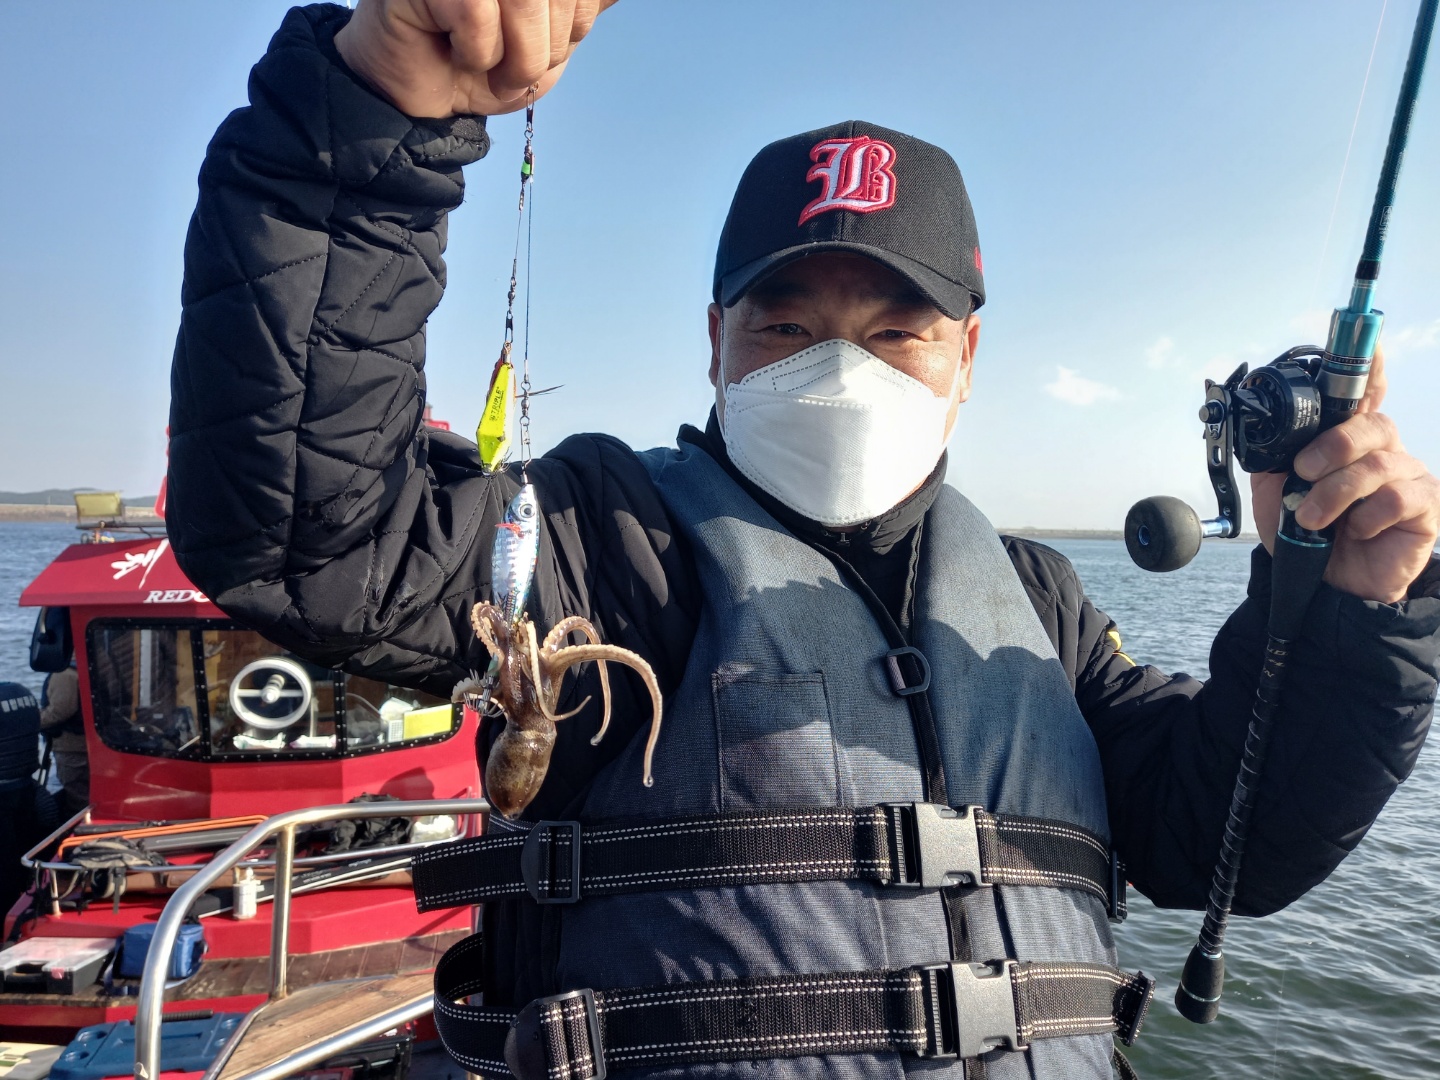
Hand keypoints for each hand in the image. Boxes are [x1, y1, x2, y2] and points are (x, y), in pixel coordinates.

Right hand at [335, 0, 617, 118]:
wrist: (422, 97)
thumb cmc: (485, 61)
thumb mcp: (555, 38)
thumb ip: (585, 4)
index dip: (574, 21)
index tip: (544, 41)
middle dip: (545, 47)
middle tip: (510, 64)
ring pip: (525, 2)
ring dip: (517, 57)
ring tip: (487, 63)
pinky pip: (477, 16)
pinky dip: (475, 52)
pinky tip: (450, 47)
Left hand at [1251, 345, 1439, 602]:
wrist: (1320, 586)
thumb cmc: (1305, 534)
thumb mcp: (1275, 490)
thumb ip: (1276, 456)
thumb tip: (1262, 426)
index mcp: (1347, 439)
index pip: (1364, 394)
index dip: (1369, 368)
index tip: (1370, 345)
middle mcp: (1382, 450)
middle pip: (1371, 423)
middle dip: (1330, 446)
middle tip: (1303, 474)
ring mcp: (1407, 476)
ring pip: (1377, 464)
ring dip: (1335, 492)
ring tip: (1312, 518)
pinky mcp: (1424, 508)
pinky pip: (1400, 496)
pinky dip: (1368, 515)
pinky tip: (1357, 530)